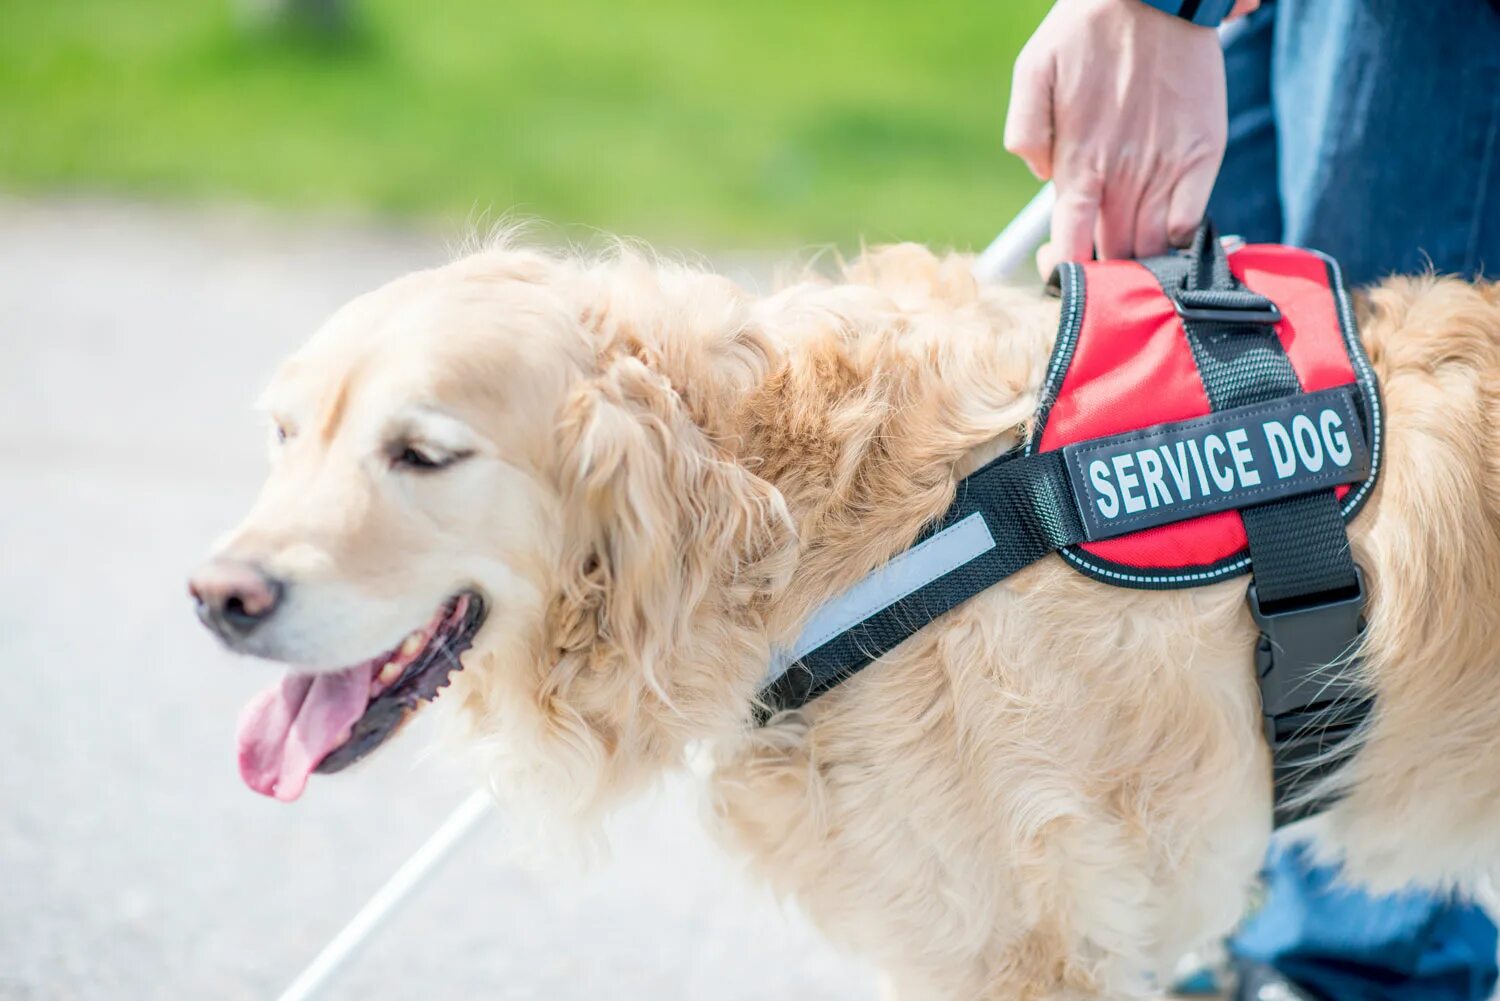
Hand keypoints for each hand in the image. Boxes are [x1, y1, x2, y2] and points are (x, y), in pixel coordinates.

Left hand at [1004, 0, 1227, 274]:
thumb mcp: (1032, 71)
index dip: (1067, 276)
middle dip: (1106, 276)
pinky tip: (1164, 235)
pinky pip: (1192, 222)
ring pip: (1155, 248)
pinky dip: (1178, 240)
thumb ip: (1026, 132)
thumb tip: (1043, 177)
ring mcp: (1168, 167)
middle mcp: (1125, 176)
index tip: (1066, 277)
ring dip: (1142, 263)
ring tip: (1130, 262)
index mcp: (1079, 166)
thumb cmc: (1085, 30)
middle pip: (1115, 257)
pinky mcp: (1204, 154)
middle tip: (1098, 269)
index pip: (1072, 250)